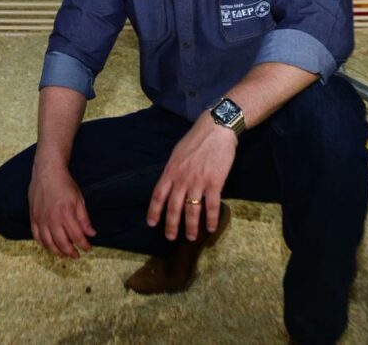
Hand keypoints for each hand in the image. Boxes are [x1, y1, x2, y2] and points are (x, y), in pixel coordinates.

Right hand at [28, 161, 96, 258]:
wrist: (47, 172)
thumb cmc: (65, 184)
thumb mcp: (79, 200)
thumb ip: (84, 219)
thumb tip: (91, 234)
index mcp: (66, 214)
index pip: (76, 236)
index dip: (83, 245)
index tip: (88, 248)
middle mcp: (52, 219)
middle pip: (61, 243)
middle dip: (70, 252)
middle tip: (76, 255)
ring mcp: (41, 219)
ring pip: (48, 243)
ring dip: (57, 252)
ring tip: (64, 254)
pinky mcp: (33, 217)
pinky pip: (36, 236)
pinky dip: (43, 244)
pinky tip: (50, 246)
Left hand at [147, 118, 236, 241]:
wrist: (216, 129)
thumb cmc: (196, 140)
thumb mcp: (177, 154)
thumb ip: (173, 170)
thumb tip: (170, 183)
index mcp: (171, 171)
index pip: (158, 195)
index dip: (154, 211)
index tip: (152, 223)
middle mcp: (182, 179)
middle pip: (173, 207)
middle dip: (171, 225)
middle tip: (171, 237)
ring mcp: (198, 182)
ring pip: (192, 210)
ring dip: (190, 226)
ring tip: (191, 237)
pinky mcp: (214, 183)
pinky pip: (211, 206)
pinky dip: (210, 219)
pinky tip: (210, 228)